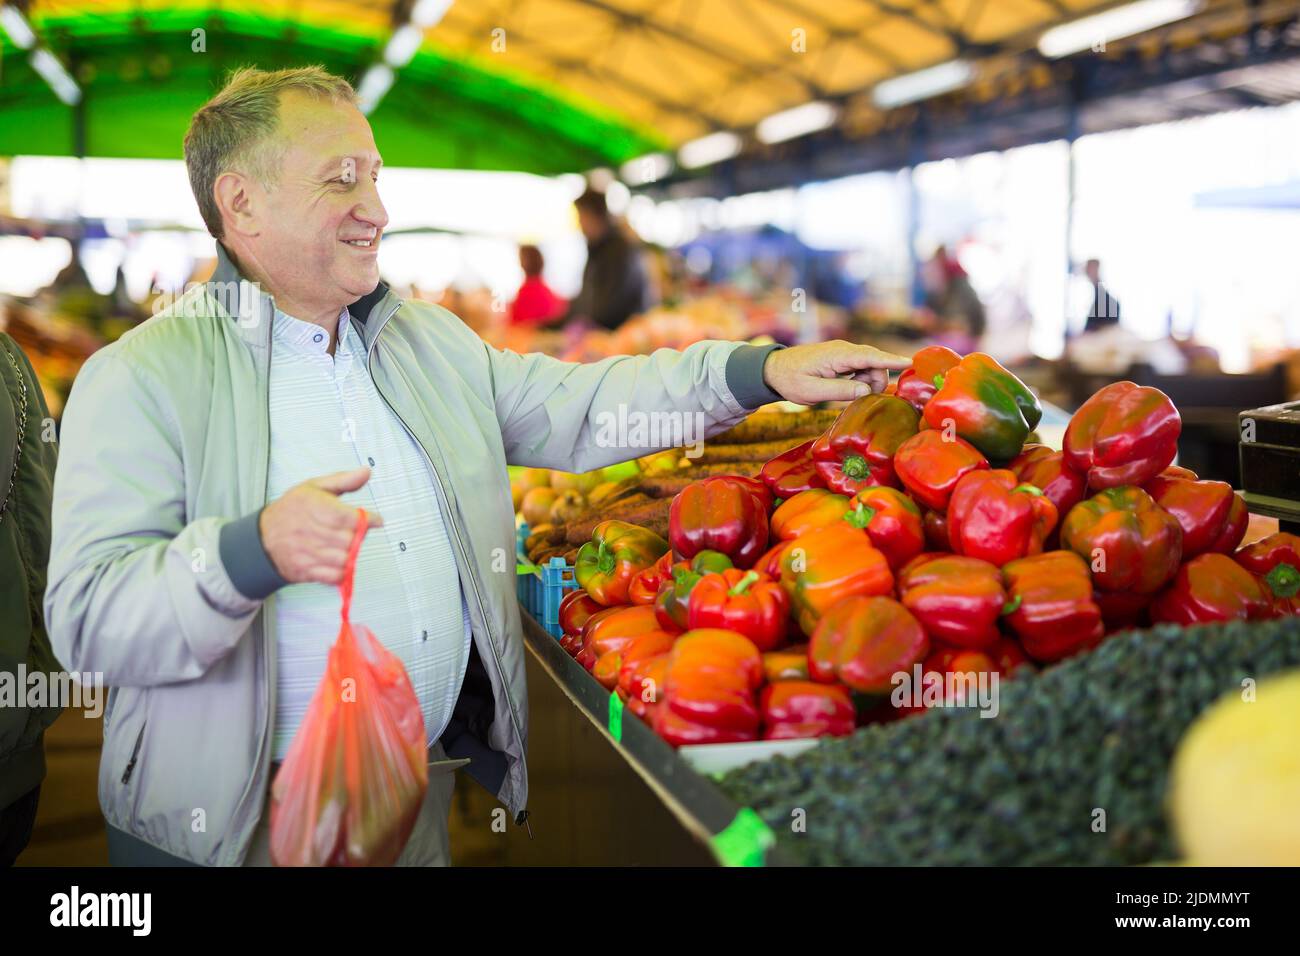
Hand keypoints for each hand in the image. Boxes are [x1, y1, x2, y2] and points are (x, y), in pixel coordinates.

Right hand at [259, 467, 382, 584]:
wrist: (262, 537)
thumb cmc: (290, 510)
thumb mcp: (314, 487)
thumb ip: (343, 480)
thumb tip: (365, 472)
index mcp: (312, 506)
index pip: (347, 517)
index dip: (366, 519)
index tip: (375, 520)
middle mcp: (308, 530)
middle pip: (349, 539)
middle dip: (357, 536)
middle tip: (353, 532)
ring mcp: (306, 552)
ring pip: (344, 558)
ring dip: (350, 553)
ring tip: (343, 545)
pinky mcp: (305, 570)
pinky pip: (334, 576)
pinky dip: (341, 571)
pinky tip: (337, 560)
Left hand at [762, 340, 911, 403]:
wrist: (775, 369)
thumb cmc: (791, 381)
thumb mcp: (812, 392)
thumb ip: (840, 391)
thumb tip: (866, 391)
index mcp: (837, 356)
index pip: (870, 356)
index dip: (892, 360)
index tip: (911, 361)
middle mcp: (844, 350)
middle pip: (875, 362)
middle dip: (876, 381)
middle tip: (858, 396)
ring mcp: (844, 353)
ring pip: (871, 366)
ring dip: (868, 382)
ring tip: (847, 392)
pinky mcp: (843, 358)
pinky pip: (862, 367)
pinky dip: (862, 379)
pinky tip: (848, 387)